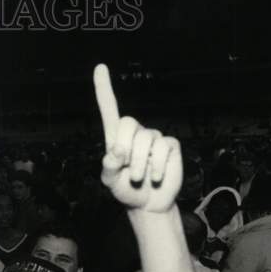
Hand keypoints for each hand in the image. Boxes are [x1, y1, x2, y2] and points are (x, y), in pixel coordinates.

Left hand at [94, 64, 181, 211]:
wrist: (147, 204)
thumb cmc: (125, 190)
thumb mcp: (110, 181)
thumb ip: (109, 167)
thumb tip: (117, 150)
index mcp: (116, 137)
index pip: (109, 108)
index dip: (104, 88)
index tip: (100, 67)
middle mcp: (135, 133)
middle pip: (128, 123)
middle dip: (125, 148)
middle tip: (127, 169)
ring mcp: (154, 137)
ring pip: (145, 139)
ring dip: (140, 164)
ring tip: (140, 178)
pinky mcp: (171, 146)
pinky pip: (163, 148)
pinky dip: (156, 166)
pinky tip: (155, 176)